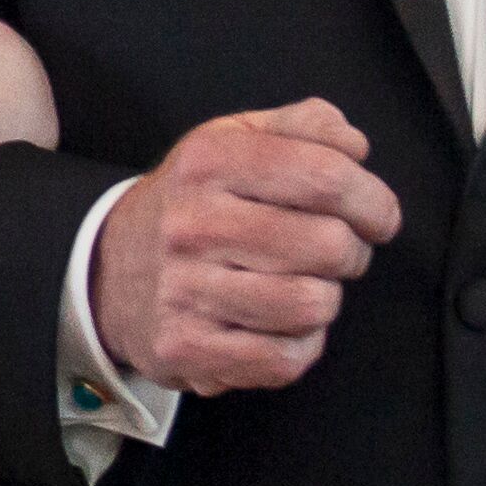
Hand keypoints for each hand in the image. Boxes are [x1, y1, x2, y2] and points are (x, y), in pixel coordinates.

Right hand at [87, 101, 398, 395]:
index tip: (377, 215)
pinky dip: (300, 344)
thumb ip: (303, 126)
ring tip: (304, 284)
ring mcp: (185, 289)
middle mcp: (192, 223)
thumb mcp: (234, 141)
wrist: (109, 269)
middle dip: (352, 251)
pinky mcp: (186, 346)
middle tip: (335, 251)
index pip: (324, 175)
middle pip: (328, 244)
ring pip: (312, 305)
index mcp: (209, 161)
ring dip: (326, 299)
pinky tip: (281, 324)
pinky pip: (285, 359)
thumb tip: (354, 146)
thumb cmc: (194, 203)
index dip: (372, 199)